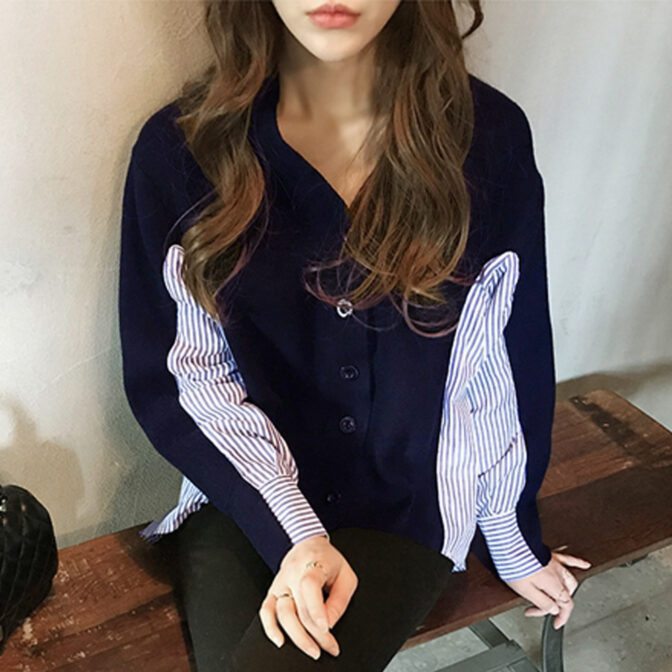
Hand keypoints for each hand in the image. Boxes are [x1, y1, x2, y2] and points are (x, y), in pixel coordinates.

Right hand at [258, 534, 357, 659]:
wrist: (308, 544)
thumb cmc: (329, 560)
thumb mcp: (346, 575)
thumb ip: (340, 599)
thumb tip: (329, 624)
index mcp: (313, 564)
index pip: (309, 586)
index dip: (316, 609)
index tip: (325, 628)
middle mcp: (293, 574)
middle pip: (298, 607)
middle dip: (314, 633)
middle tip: (327, 647)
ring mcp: (281, 582)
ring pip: (282, 613)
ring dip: (297, 636)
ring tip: (312, 649)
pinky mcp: (273, 590)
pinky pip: (266, 610)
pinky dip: (270, 627)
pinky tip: (280, 640)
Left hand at [503, 548, 590, 629]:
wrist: (511, 546)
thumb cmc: (516, 567)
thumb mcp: (526, 591)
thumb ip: (543, 602)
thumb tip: (554, 610)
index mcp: (554, 586)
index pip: (566, 606)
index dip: (562, 617)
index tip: (556, 624)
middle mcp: (559, 575)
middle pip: (565, 595)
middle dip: (557, 604)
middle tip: (543, 608)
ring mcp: (556, 564)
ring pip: (569, 580)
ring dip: (567, 591)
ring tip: (559, 598)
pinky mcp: (551, 555)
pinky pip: (570, 559)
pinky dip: (579, 563)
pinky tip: (585, 565)